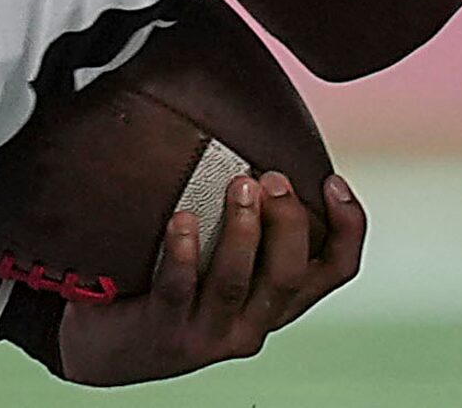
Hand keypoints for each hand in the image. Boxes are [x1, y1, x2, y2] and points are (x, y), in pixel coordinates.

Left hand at [56, 172, 367, 385]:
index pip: (335, 268)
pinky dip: (183, 252)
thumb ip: (253, 214)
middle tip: (272, 176)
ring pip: (235, 282)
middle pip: (290, 274)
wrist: (112, 344)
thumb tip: (262, 117)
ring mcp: (208, 333)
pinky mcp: (163, 333)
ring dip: (242, 230)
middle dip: (288, 222)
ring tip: (239, 184)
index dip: (348, 227)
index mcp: (276, 299)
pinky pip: (177, 289)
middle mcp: (252, 322)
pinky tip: (181, 218)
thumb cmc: (175, 281)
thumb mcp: (224, 254)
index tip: (332, 180)